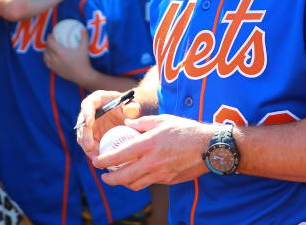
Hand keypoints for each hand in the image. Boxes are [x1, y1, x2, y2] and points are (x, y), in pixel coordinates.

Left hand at [44, 29, 91, 86]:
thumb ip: (84, 37)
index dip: (49, 37)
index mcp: (60, 52)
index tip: (51, 34)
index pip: (50, 43)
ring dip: (46, 51)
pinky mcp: (55, 71)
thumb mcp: (84, 48)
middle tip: (51, 40)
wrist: (82, 76)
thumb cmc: (83, 62)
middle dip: (48, 43)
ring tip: (49, 48)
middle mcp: (55, 59)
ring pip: (45, 56)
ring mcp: (54, 66)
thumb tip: (83, 28)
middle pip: (47, 49)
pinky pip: (47, 63)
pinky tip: (50, 57)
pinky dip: (47, 58)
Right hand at [76, 89, 141, 157]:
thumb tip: (131, 111)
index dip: (86, 113)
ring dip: (88, 149)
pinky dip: (94, 154)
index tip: (89, 122)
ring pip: (83, 138)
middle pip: (82, 124)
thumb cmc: (130, 108)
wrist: (128, 117)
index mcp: (97, 100)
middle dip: (85, 136)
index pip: (87, 104)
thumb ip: (133, 107)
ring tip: (97, 159)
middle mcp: (88, 113)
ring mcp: (88, 127)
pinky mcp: (91, 138)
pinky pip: (89, 147)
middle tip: (90, 147)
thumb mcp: (133, 106)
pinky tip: (101, 162)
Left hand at [95, 115, 212, 190]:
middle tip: (105, 177)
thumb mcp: (163, 120)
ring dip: (124, 183)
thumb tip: (127, 124)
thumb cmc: (186, 130)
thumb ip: (142, 123)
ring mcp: (160, 174)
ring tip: (120, 178)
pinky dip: (141, 181)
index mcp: (147, 144)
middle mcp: (151, 162)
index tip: (97, 162)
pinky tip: (140, 174)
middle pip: (123, 177)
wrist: (208, 147)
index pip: (119, 156)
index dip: (104, 161)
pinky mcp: (168, 180)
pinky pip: (150, 183)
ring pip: (135, 184)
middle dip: (110, 179)